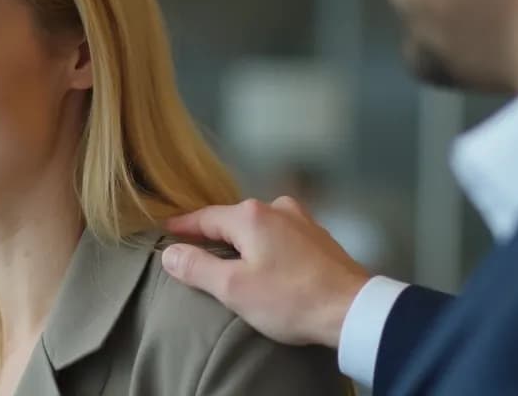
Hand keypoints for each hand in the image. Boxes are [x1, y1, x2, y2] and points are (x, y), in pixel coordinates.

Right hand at [160, 197, 370, 348]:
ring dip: (242, 239)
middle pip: (233, 219)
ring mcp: (302, 220)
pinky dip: (264, 245)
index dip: (183, 226)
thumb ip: (197, 267)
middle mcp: (278, 208)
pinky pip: (279, 235)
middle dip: (213, 232)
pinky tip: (264, 260)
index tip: (165, 231)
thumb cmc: (291, 299)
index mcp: (252, 215)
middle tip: (192, 245)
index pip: (206, 217)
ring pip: (259, 225)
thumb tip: (170, 252)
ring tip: (228, 256)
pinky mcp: (319, 237)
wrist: (352, 310)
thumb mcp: (234, 288)